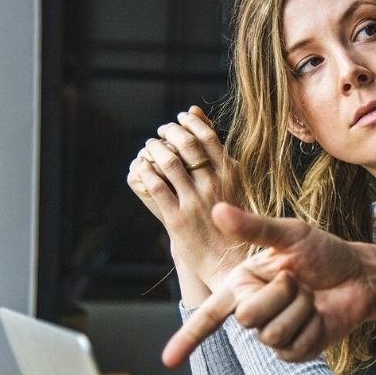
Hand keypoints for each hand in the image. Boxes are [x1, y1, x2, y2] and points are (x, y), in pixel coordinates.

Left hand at [126, 106, 245, 290]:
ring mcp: (195, 202)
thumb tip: (196, 113)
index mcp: (232, 175)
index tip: (180, 119)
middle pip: (187, 145)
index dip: (190, 123)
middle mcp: (214, 186)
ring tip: (150, 146)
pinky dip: (145, 172)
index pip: (208, 136)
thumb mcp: (234, 183)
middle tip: (162, 131)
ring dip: (154, 149)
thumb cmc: (234, 220)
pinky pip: (156, 187)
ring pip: (169, 163)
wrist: (231, 261)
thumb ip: (216, 152)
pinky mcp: (177, 220)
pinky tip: (142, 167)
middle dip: (170, 131)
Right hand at [162, 203, 375, 366]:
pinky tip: (320, 315)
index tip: (167, 360)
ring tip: (310, 296)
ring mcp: (274, 334)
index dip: (187, 338)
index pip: (209, 314)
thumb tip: (217, 210)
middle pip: (247, 317)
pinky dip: (313, 327)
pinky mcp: (296, 351)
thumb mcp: (291, 234)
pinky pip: (295, 347)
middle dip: (280, 293)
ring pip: (273, 333)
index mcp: (242, 284)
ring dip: (300, 309)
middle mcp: (253, 310)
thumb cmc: (324, 252)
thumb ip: (254, 227)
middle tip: (298, 280)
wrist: (360, 276)